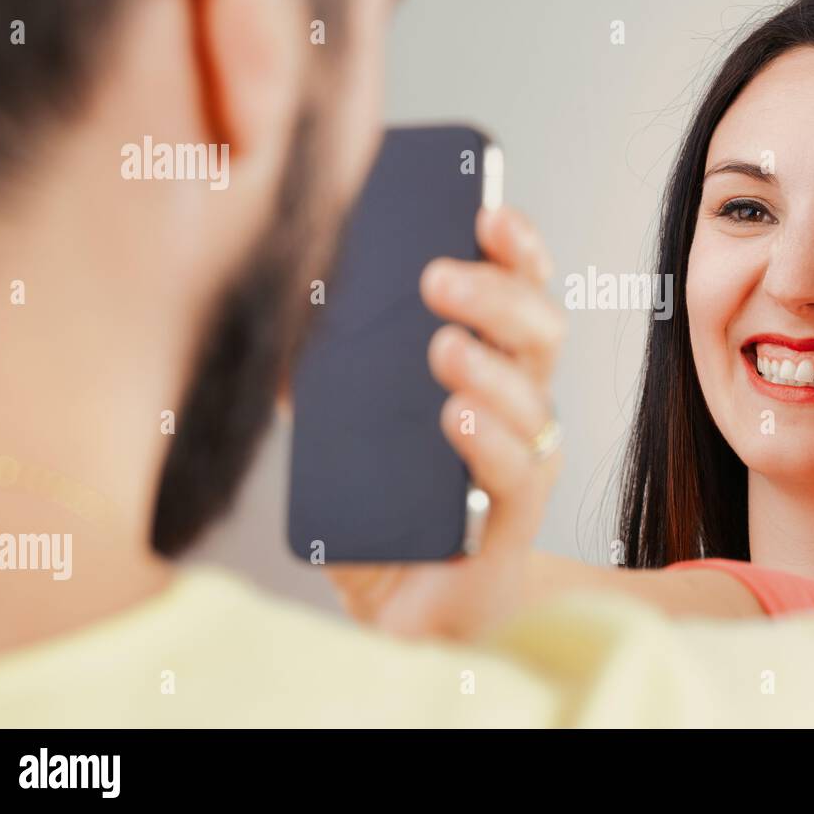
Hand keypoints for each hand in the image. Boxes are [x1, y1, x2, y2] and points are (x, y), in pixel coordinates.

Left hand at [326, 205, 565, 638]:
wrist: (406, 604)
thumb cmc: (387, 502)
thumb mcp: (343, 426)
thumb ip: (318, 373)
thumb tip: (272, 309)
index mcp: (489, 365)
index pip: (518, 290)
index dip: (516, 247)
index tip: (488, 209)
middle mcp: (519, 406)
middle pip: (541, 329)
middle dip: (499, 294)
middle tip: (438, 279)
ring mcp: (523, 462)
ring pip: (536, 398)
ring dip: (491, 366)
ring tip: (443, 348)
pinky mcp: (512, 522)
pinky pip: (518, 472)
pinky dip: (488, 438)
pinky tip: (455, 416)